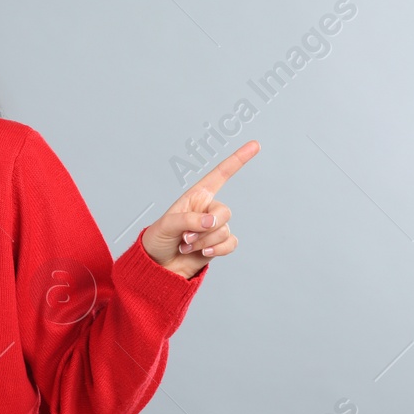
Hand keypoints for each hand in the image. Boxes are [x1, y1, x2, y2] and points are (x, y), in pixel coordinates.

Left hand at [142, 140, 258, 278]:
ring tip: (185, 246)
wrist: (158, 267)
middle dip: (208, 227)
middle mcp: (207, 209)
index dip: (238, 159)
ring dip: (204, 242)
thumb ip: (189, 219)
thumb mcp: (167, 224)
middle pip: (225, 212)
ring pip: (224, 230)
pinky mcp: (218, 245)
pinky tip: (202, 253)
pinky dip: (217, 250)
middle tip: (185, 237)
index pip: (220, 174)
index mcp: (196, 196)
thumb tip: (211, 222)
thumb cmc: (157, 239)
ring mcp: (214, 228)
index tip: (255, 145)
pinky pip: (230, 244)